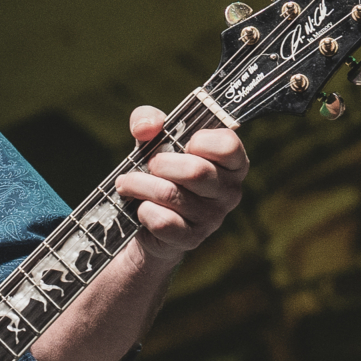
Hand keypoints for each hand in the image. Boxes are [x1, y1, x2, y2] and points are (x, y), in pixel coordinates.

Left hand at [114, 105, 247, 260]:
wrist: (147, 217)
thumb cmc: (160, 171)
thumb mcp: (154, 140)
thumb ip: (149, 121)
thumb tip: (145, 128)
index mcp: (232, 163)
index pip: (228, 146)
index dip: (200, 140)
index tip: (184, 143)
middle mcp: (230, 191)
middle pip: (196, 171)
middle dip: (160, 164)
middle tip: (147, 164)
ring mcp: (213, 218)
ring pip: (171, 194)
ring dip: (140, 185)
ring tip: (128, 183)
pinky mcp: (191, 239)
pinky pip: (163, 221)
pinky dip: (144, 210)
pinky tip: (141, 207)